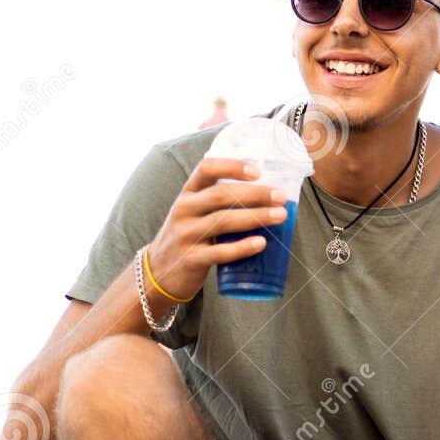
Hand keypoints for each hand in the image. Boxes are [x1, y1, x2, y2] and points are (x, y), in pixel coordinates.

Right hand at [146, 158, 290, 302]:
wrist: (158, 272)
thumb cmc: (189, 237)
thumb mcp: (196, 213)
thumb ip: (221, 203)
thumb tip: (271, 198)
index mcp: (188, 194)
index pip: (206, 169)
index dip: (232, 167)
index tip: (258, 172)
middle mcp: (184, 210)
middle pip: (220, 195)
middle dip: (254, 194)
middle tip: (281, 197)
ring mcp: (185, 234)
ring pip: (222, 221)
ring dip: (255, 217)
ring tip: (280, 216)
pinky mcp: (190, 259)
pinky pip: (219, 252)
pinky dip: (242, 247)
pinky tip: (261, 243)